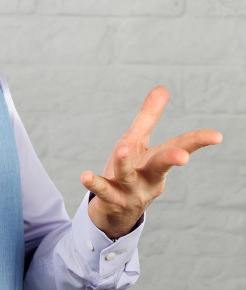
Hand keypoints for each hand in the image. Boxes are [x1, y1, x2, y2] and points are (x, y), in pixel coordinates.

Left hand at [81, 86, 221, 239]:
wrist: (116, 213)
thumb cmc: (132, 171)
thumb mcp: (138, 142)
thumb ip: (149, 117)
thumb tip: (163, 88)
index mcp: (156, 161)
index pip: (179, 147)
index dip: (197, 141)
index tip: (217, 135)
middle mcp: (148, 178)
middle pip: (160, 166)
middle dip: (171, 159)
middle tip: (183, 156)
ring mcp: (131, 191)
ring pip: (129, 177)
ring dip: (125, 164)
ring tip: (122, 149)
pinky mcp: (111, 200)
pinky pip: (103, 191)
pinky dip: (95, 183)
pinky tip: (85, 176)